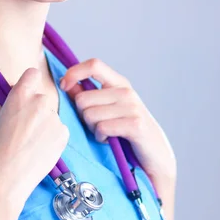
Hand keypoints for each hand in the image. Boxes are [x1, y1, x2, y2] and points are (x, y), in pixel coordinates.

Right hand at [0, 68, 69, 199]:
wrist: (6, 178)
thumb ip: (6, 103)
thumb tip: (12, 95)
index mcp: (20, 95)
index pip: (32, 74)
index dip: (29, 84)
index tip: (27, 94)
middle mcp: (40, 102)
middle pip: (42, 98)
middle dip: (36, 109)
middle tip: (25, 129)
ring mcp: (54, 119)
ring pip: (51, 116)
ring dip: (45, 125)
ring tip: (31, 144)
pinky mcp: (63, 134)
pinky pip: (59, 130)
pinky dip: (53, 138)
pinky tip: (40, 150)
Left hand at [59, 58, 176, 193]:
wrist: (155, 155)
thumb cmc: (126, 132)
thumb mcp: (107, 110)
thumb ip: (87, 96)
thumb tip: (67, 84)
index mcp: (119, 83)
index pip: (94, 65)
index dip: (74, 72)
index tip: (64, 86)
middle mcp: (126, 92)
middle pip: (82, 99)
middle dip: (82, 116)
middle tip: (96, 126)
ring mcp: (132, 107)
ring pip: (89, 115)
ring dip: (93, 129)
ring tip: (106, 133)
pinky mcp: (134, 125)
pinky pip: (102, 128)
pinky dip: (101, 138)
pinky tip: (110, 140)